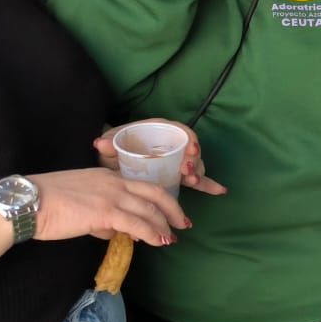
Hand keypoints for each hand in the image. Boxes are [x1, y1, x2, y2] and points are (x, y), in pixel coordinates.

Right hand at [32, 168, 187, 245]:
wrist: (27, 202)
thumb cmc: (48, 203)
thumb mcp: (80, 203)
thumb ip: (99, 215)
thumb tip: (112, 231)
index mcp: (107, 176)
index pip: (142, 185)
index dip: (160, 199)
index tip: (170, 211)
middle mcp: (113, 182)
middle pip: (155, 193)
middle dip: (173, 210)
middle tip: (183, 224)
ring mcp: (111, 195)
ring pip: (149, 209)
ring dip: (163, 226)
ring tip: (170, 238)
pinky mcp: (105, 211)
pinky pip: (137, 223)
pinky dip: (152, 233)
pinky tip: (158, 241)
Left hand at [96, 120, 226, 195]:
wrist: (112, 160)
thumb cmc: (115, 149)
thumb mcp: (110, 146)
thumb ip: (108, 145)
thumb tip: (100, 143)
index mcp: (159, 132)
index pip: (179, 130)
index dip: (188, 138)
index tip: (189, 149)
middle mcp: (172, 145)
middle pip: (191, 149)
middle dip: (194, 160)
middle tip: (187, 171)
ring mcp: (178, 161)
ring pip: (195, 165)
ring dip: (197, 173)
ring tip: (193, 182)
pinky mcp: (180, 175)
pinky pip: (197, 180)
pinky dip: (208, 185)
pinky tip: (220, 191)